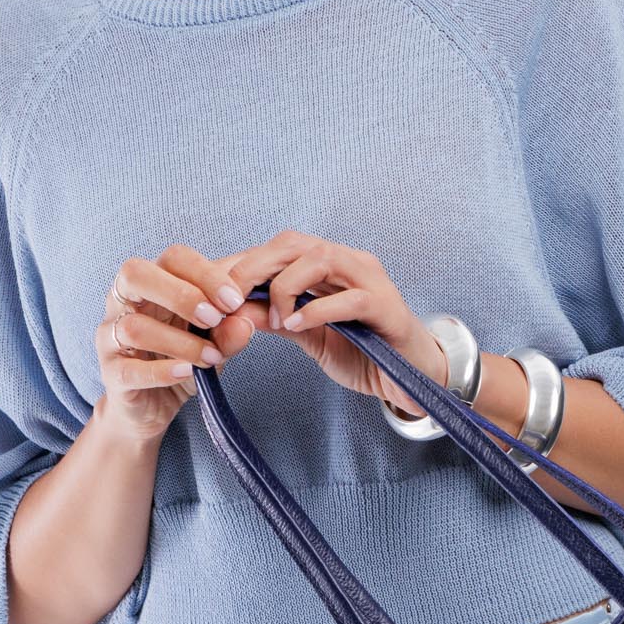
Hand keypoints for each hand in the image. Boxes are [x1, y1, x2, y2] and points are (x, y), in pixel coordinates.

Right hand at [95, 245, 256, 442]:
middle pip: (135, 274)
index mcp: (153, 283)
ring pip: (134, 326)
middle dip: (181, 294)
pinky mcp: (111, 373)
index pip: (173, 258)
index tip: (234, 301)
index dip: (205, 274)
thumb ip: (230, 331)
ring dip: (180, 342)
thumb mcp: (215, 342)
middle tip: (214, 319)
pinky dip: (162, 371)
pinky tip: (188, 373)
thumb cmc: (184, 359)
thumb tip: (244, 322)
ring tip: (212, 356)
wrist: (156, 405)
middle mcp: (124, 302)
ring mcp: (110, 336)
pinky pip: (130, 369)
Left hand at [224, 230, 449, 415]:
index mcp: (329, 265)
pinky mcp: (387, 307)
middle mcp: (350, 262)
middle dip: (254, 267)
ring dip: (285, 287)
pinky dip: (317, 310)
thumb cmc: (364, 353)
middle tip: (228, 300)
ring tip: (274, 320)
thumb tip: (229, 312)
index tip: (212, 290)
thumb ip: (274, 319)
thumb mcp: (307, 335)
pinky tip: (297, 326)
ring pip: (320, 260)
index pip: (278, 248)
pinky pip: (350, 298)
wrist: (412, 380)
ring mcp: (372, 281)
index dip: (242, 263)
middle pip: (294, 244)